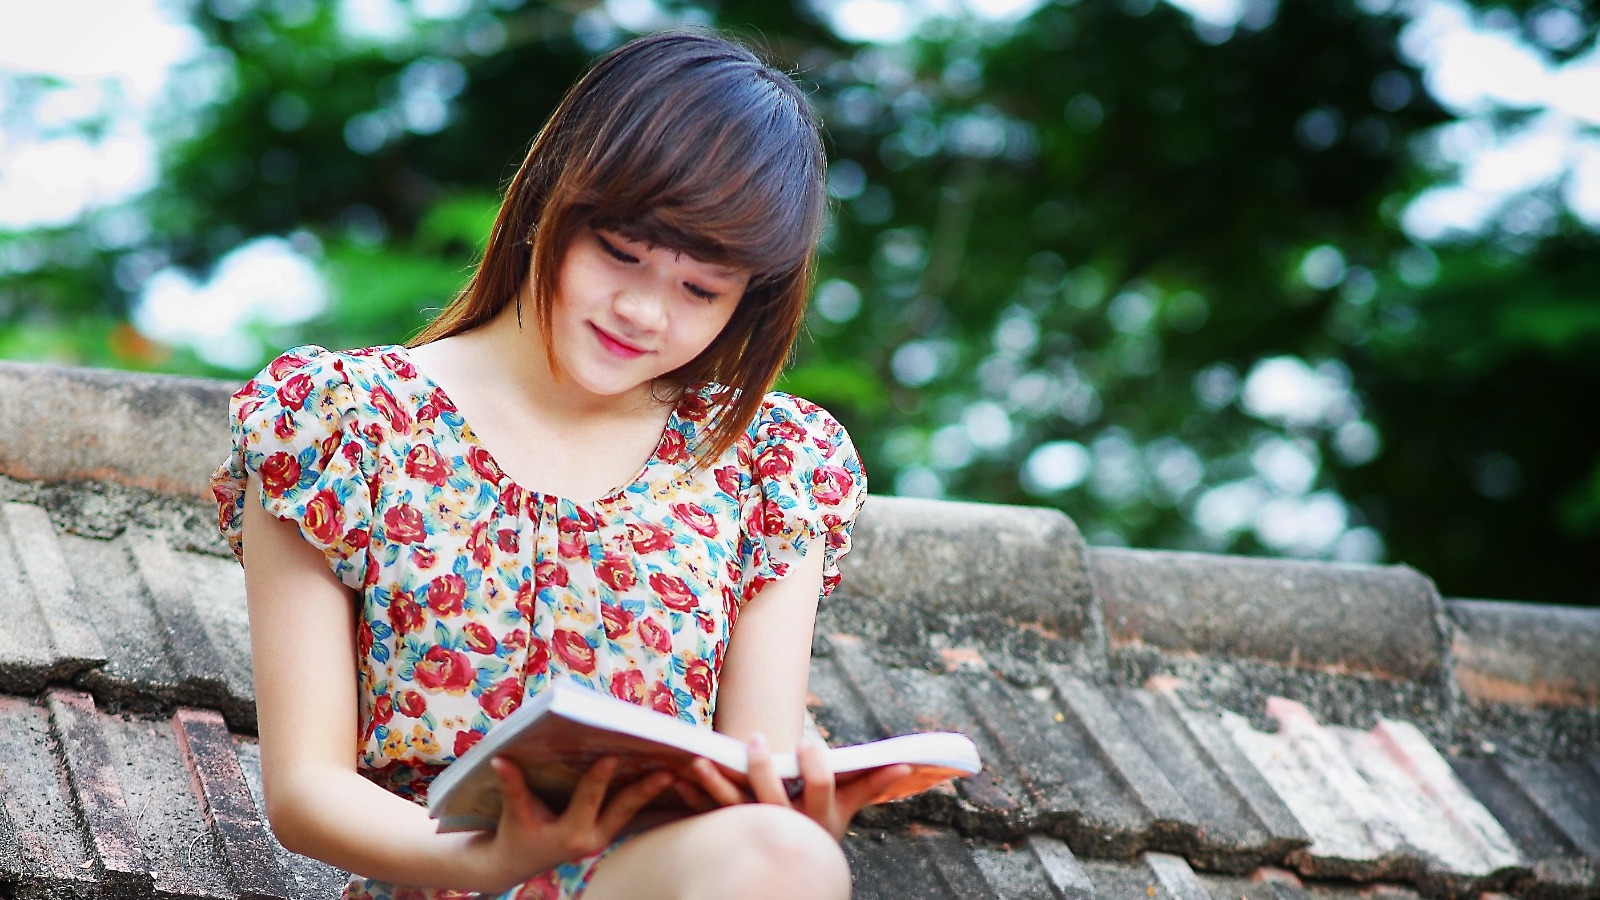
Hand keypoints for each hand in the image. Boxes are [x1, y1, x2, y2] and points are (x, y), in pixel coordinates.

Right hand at [467, 755, 672, 892]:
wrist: (517, 862)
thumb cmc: (515, 834)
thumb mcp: (514, 812)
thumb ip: (512, 786)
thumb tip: (499, 759)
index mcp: (569, 835)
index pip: (588, 801)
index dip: (599, 779)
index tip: (612, 757)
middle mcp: (592, 839)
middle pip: (624, 810)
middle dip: (646, 790)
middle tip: (670, 770)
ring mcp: (604, 837)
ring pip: (634, 811)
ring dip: (654, 790)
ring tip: (678, 767)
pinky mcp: (609, 832)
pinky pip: (633, 813)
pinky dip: (647, 795)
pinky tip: (667, 776)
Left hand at [677, 733, 912, 840]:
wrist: (788, 869)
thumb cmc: (819, 828)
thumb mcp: (846, 809)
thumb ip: (871, 785)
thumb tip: (906, 764)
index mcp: (818, 818)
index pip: (821, 789)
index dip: (815, 767)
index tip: (809, 742)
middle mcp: (785, 826)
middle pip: (773, 799)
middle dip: (764, 769)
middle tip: (758, 740)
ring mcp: (755, 831)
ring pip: (735, 808)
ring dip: (718, 783)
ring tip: (704, 760)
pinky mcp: (729, 833)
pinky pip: (708, 814)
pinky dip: (693, 795)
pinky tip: (680, 776)